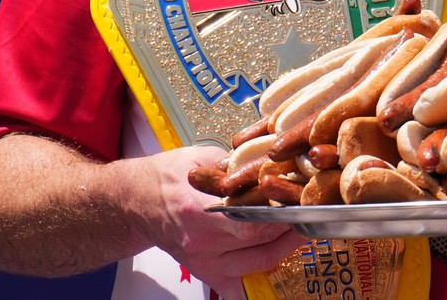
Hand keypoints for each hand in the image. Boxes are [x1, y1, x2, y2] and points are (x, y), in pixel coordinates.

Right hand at [141, 144, 307, 295]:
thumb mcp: (205, 158)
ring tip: (301, 228)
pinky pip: (237, 287)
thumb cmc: (169, 175)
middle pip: (261, 240)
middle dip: (291, 224)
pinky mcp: (204, 271)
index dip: (283, 209)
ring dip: (285, 247)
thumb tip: (274, 163)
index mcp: (199, 208)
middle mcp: (203, 239)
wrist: (137, 200)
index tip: (302, 196)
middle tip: (309, 209)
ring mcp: (204, 260)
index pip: (254, 217)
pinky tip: (275, 261)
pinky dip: (257, 280)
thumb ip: (239, 165)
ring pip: (258, 262)